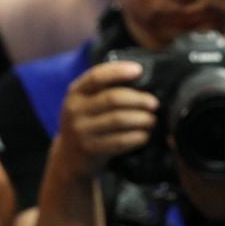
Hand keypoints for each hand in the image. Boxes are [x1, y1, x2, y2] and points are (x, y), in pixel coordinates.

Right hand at [55, 61, 156, 177]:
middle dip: (138, 99)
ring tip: (152, 120)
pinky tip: (145, 135)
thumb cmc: (88, 121)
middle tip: (154, 103)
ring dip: (141, 119)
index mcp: (76, 92)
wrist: (70, 155)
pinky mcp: (91, 149)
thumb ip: (106, 89)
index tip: (139, 70)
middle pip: (112, 98)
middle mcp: (75, 109)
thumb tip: (141, 77)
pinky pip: (120, 141)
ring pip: (118, 120)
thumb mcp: (87, 102)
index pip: (96, 76)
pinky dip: (137, 137)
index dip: (118, 71)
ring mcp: (81, 130)